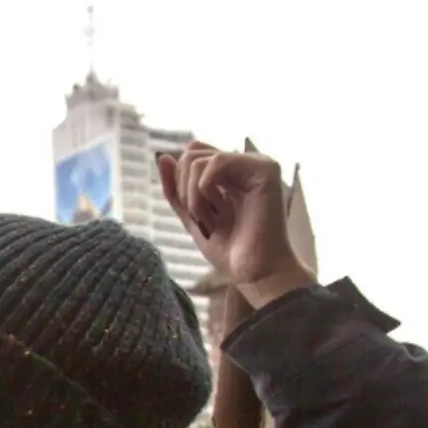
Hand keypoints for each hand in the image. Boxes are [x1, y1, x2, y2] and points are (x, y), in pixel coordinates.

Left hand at [156, 143, 314, 307]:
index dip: (180, 182)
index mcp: (231, 172)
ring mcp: (256, 165)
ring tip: (212, 220)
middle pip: (191, 153)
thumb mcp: (192, 218)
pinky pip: (216, 161)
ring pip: (198, 159)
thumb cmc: (230, 251)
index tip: (196, 215)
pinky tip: (219, 211)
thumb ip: (176, 190)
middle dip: (185, 190)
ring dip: (193, 196)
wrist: (256, 273)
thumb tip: (162, 157)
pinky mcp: (265, 170)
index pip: (192, 155)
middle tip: (204, 219)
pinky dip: (204, 190)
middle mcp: (244, 164)